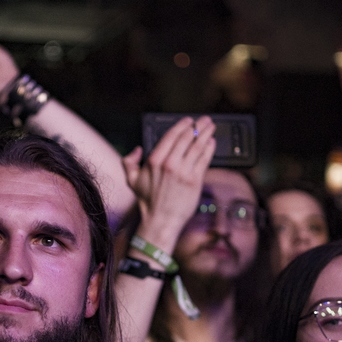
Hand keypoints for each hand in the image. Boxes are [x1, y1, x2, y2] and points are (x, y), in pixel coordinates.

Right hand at [123, 116, 215, 239]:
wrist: (161, 220)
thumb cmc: (148, 202)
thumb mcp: (132, 180)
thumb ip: (129, 162)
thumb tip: (136, 150)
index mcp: (154, 160)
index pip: (171, 136)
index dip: (182, 125)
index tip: (188, 120)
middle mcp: (170, 163)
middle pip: (186, 138)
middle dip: (197, 126)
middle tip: (204, 120)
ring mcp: (184, 172)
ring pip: (197, 146)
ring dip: (206, 133)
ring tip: (211, 126)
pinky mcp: (195, 180)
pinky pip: (204, 159)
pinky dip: (209, 148)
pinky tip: (212, 142)